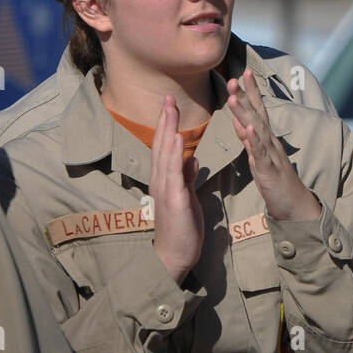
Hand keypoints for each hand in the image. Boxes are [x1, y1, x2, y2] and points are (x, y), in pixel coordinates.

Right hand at [149, 96, 204, 283]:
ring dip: (168, 130)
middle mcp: (161, 181)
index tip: (171, 105)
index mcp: (165, 180)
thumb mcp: (187, 197)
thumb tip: (192, 158)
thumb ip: (187, 177)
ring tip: (171, 109)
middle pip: (161, 145)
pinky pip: (174, 172)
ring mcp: (166, 189)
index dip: (167, 125)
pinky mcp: (174, 199)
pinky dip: (174, 153)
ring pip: (164, 154)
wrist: (175, 255)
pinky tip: (177, 138)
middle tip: (168, 97)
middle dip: (166, 120)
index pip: (165, 147)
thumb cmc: (182, 228)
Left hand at [227, 75, 321, 222]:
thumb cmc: (277, 182)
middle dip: (246, 96)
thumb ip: (249, 139)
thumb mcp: (260, 157)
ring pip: (257, 131)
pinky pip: (261, 154)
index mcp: (266, 139)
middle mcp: (270, 143)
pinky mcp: (269, 171)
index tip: (243, 73)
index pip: (258, 111)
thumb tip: (238, 121)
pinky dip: (255, 141)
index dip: (251, 92)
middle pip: (257, 115)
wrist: (295, 206)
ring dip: (246, 114)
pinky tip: (249, 129)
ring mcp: (271, 155)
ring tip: (235, 98)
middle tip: (236, 77)